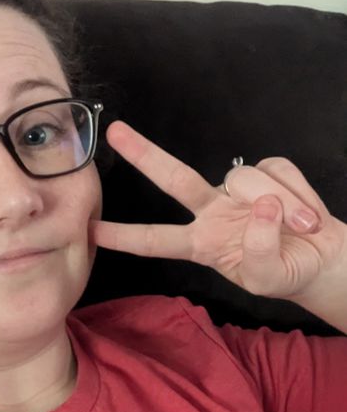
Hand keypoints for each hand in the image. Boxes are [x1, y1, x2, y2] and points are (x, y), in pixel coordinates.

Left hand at [90, 121, 345, 301]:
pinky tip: (308, 214)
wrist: (321, 259)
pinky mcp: (270, 172)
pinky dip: (299, 193)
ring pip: (246, 179)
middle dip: (145, 154)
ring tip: (303, 228)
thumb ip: (258, 252)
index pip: (156, 240)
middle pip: (174, 178)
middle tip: (115, 132)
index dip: (124, 236)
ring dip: (281, 206)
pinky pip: (279, 171)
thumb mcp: (265, 279)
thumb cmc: (285, 273)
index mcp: (201, 243)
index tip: (90, 229)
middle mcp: (213, 211)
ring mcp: (239, 191)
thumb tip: (263, 207)